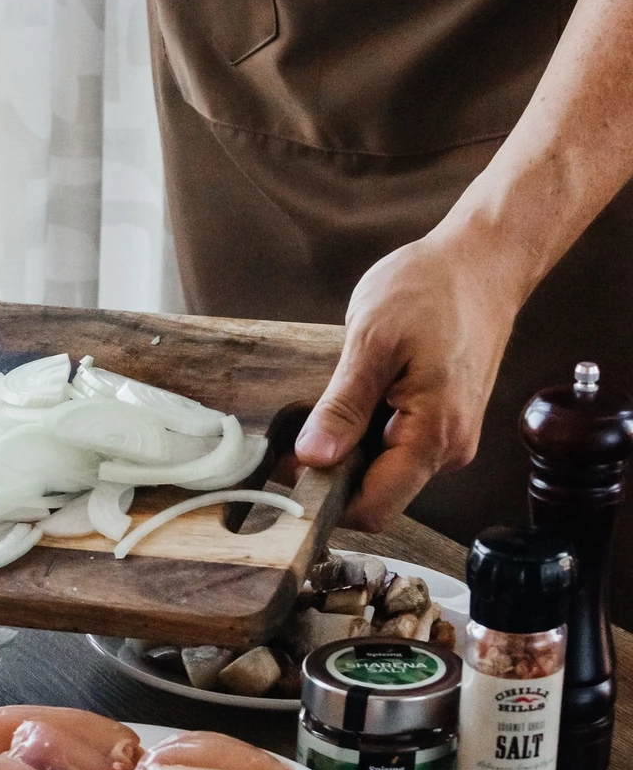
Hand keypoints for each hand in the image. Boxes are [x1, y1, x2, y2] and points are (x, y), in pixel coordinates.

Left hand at [293, 231, 525, 530]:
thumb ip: (344, 406)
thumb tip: (313, 458)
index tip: (286, 476)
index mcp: (434, 437)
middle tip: (294, 433)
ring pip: (385, 469)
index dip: (326, 501)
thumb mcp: (373, 340)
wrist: (483, 262)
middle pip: (378, 493)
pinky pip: (398, 444)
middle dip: (333, 473)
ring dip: (350, 449)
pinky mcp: (445, 421)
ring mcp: (450, 437)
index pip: (374, 508)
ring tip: (327, 403)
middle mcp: (449, 449)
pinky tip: (356, 394)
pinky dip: (368, 430)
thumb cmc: (433, 289)